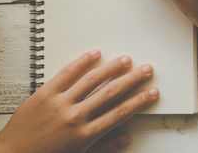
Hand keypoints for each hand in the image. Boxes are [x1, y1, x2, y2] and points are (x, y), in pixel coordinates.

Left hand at [0, 50, 158, 152]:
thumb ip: (104, 146)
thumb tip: (126, 137)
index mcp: (85, 135)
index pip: (119, 113)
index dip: (139, 101)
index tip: (152, 92)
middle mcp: (75, 117)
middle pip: (110, 93)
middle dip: (131, 80)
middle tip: (146, 70)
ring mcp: (60, 103)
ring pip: (91, 80)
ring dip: (111, 68)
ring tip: (125, 59)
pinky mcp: (45, 93)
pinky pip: (66, 74)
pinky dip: (81, 62)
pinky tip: (94, 54)